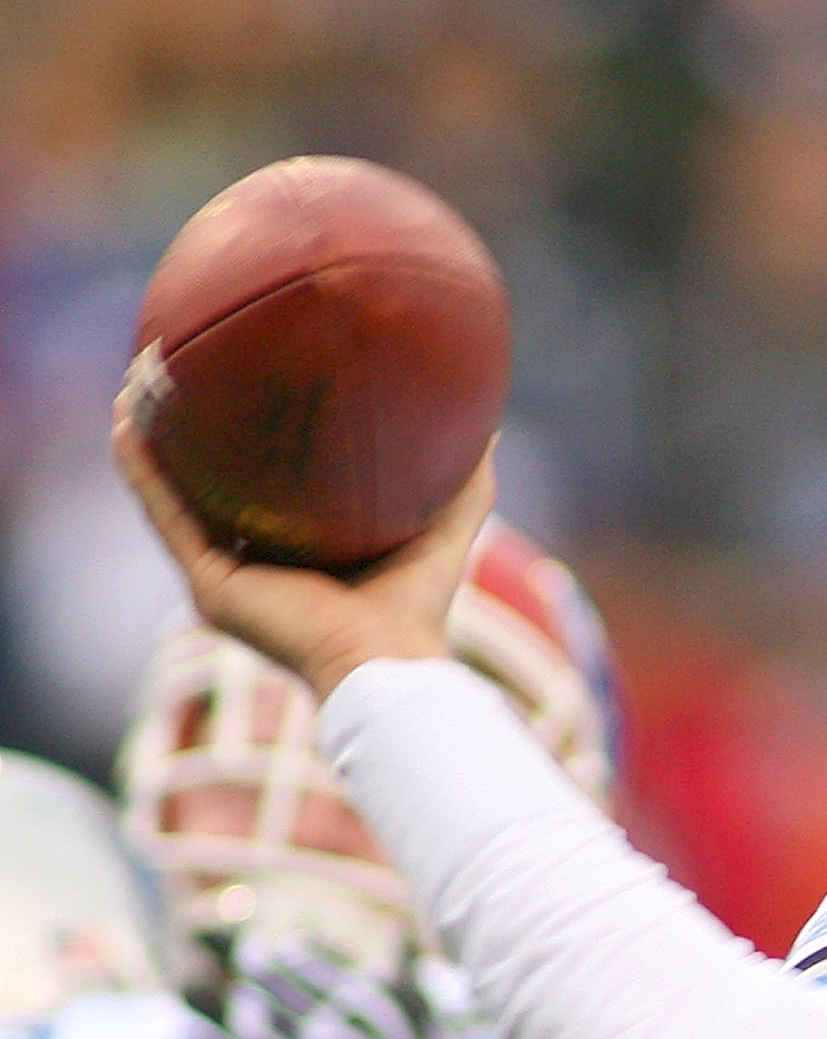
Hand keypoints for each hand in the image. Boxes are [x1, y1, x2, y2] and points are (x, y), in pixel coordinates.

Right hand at [112, 393, 493, 706]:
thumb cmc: (419, 607)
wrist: (385, 664)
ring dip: (152, 442)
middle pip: (213, 490)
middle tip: (180, 373)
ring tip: (136, 382)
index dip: (255, 446)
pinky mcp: (210, 588)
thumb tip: (488, 424)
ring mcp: (227, 581)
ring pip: (175, 498)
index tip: (248, 388)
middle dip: (192, 436)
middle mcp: (257, 571)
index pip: (270, 494)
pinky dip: (143, 471)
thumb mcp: (445, 526)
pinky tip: (127, 421)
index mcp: (303, 560)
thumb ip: (465, 479)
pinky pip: (166, 517)